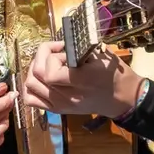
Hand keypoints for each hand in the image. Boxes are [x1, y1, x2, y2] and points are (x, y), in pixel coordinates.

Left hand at [22, 42, 142, 119]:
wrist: (122, 99)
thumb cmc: (115, 75)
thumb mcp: (103, 57)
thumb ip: (79, 51)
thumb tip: (60, 44)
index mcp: (82, 81)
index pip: (50, 72)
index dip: (51, 55)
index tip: (62, 47)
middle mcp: (68, 96)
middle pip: (37, 76)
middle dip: (40, 57)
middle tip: (53, 52)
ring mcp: (60, 105)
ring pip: (30, 86)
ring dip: (33, 70)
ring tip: (46, 62)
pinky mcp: (57, 109)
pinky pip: (30, 99)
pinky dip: (30, 87)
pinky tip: (40, 78)